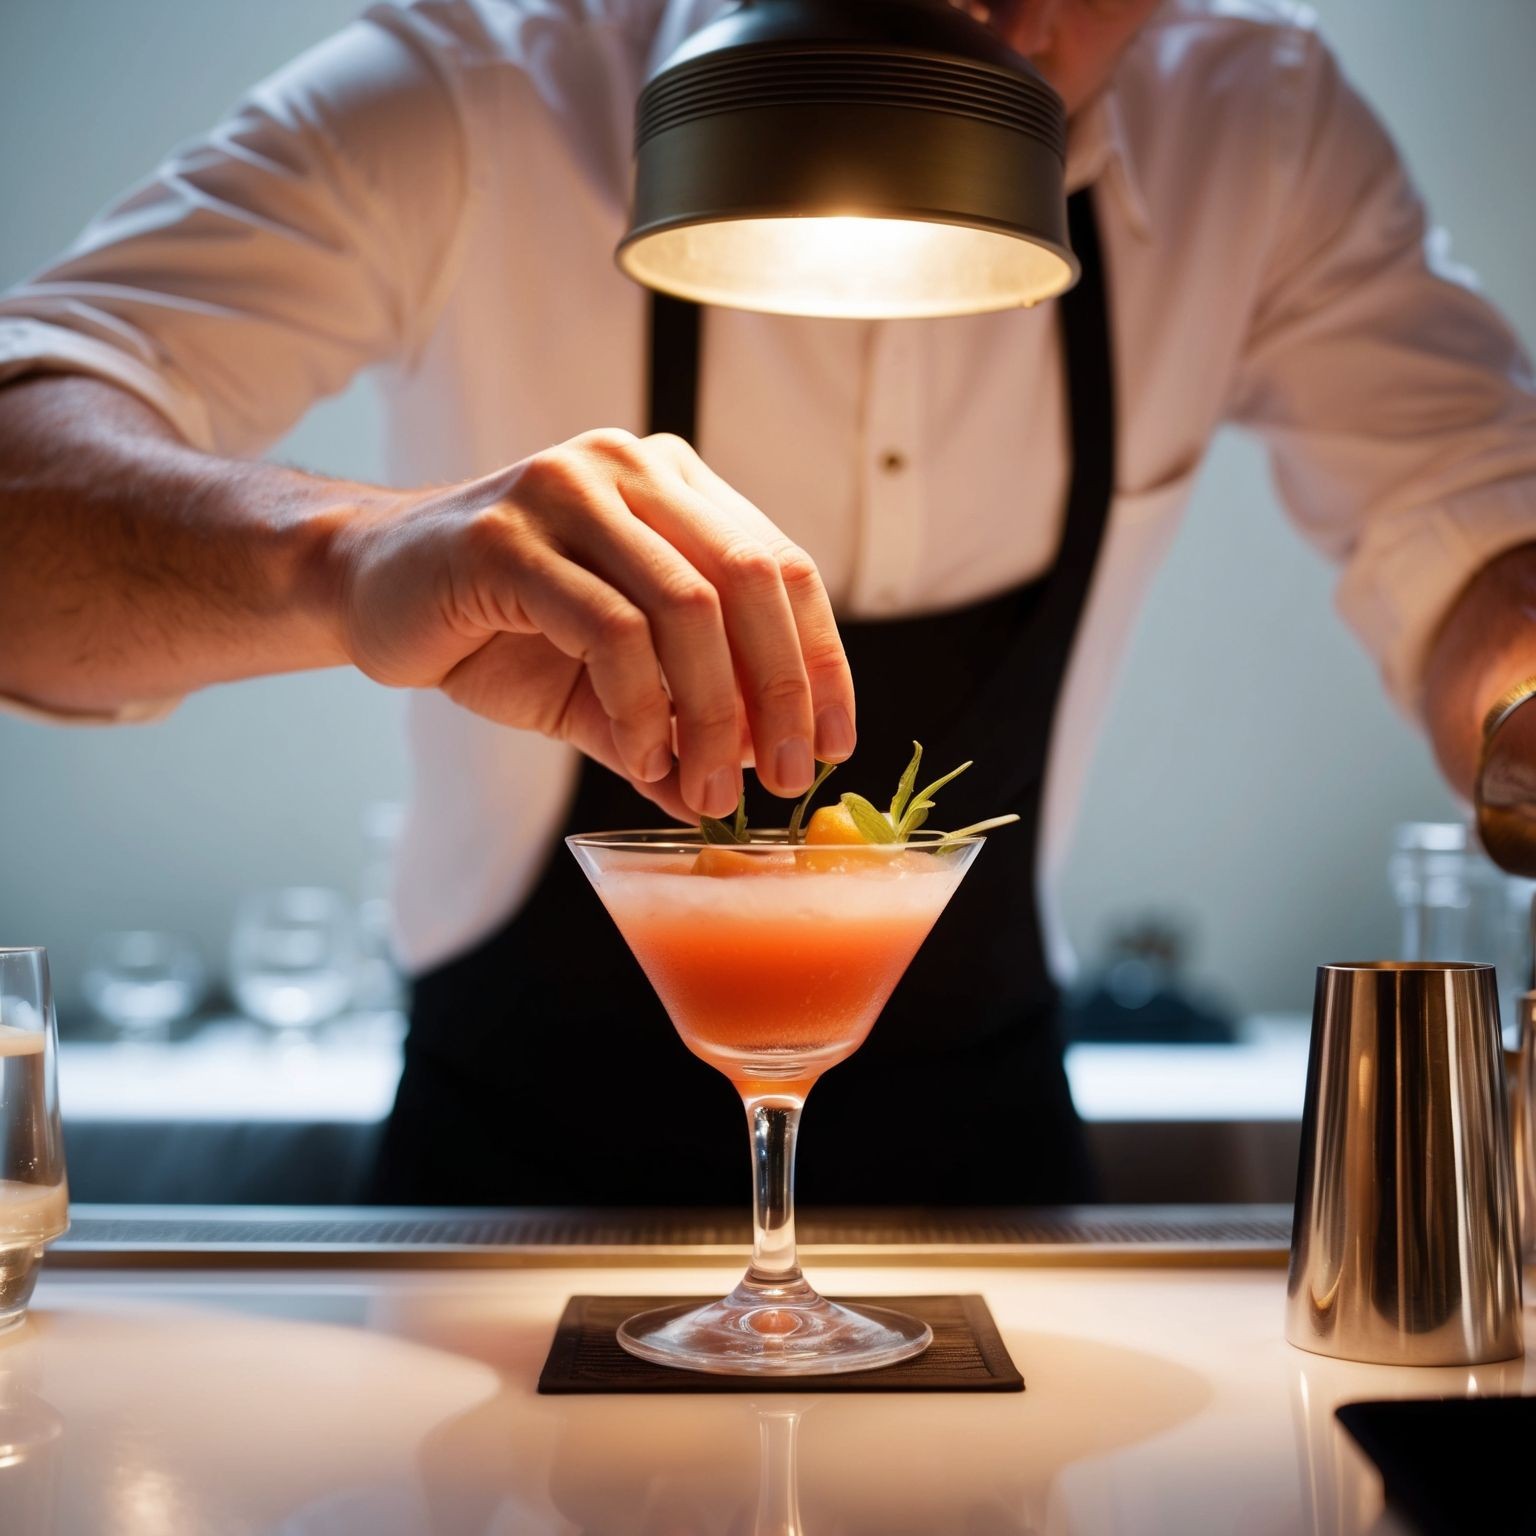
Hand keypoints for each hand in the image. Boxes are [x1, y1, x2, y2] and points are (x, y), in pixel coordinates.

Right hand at [336, 429, 855, 817]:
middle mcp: (630, 467)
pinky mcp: (508, 536)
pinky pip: (611, 630)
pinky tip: (641, 758)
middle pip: (753, 581)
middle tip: (789, 778)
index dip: (821, 660)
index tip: (837, 741)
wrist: (367, 589)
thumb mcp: (602, 684)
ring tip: (711, 786)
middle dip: (784, 694)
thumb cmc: (494, 629)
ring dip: (715, 715)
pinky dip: (642, 707)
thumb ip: (669, 723)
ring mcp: (568, 490)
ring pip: (689, 608)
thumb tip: (724, 796)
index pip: (783, 566)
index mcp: (673, 485)